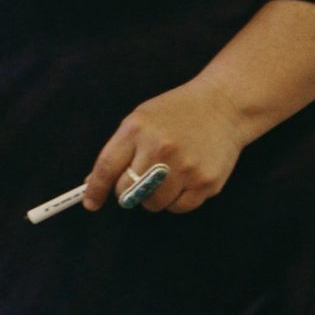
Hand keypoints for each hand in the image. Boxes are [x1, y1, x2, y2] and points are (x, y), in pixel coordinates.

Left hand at [81, 82, 251, 213]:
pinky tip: (183, 180)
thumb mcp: (140, 120)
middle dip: (127, 192)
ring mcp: (185, 167)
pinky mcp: (206, 182)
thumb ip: (117, 151)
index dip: (95, 190)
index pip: (106, 168)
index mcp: (137, 130)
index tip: (90, 203)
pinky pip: (179, 208)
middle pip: (127, 192)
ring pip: (153, 204)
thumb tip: (92, 184)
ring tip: (164, 176)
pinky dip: (176, 200)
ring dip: (152, 197)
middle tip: (137, 181)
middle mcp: (160, 149)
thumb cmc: (175, 113)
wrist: (224, 106)